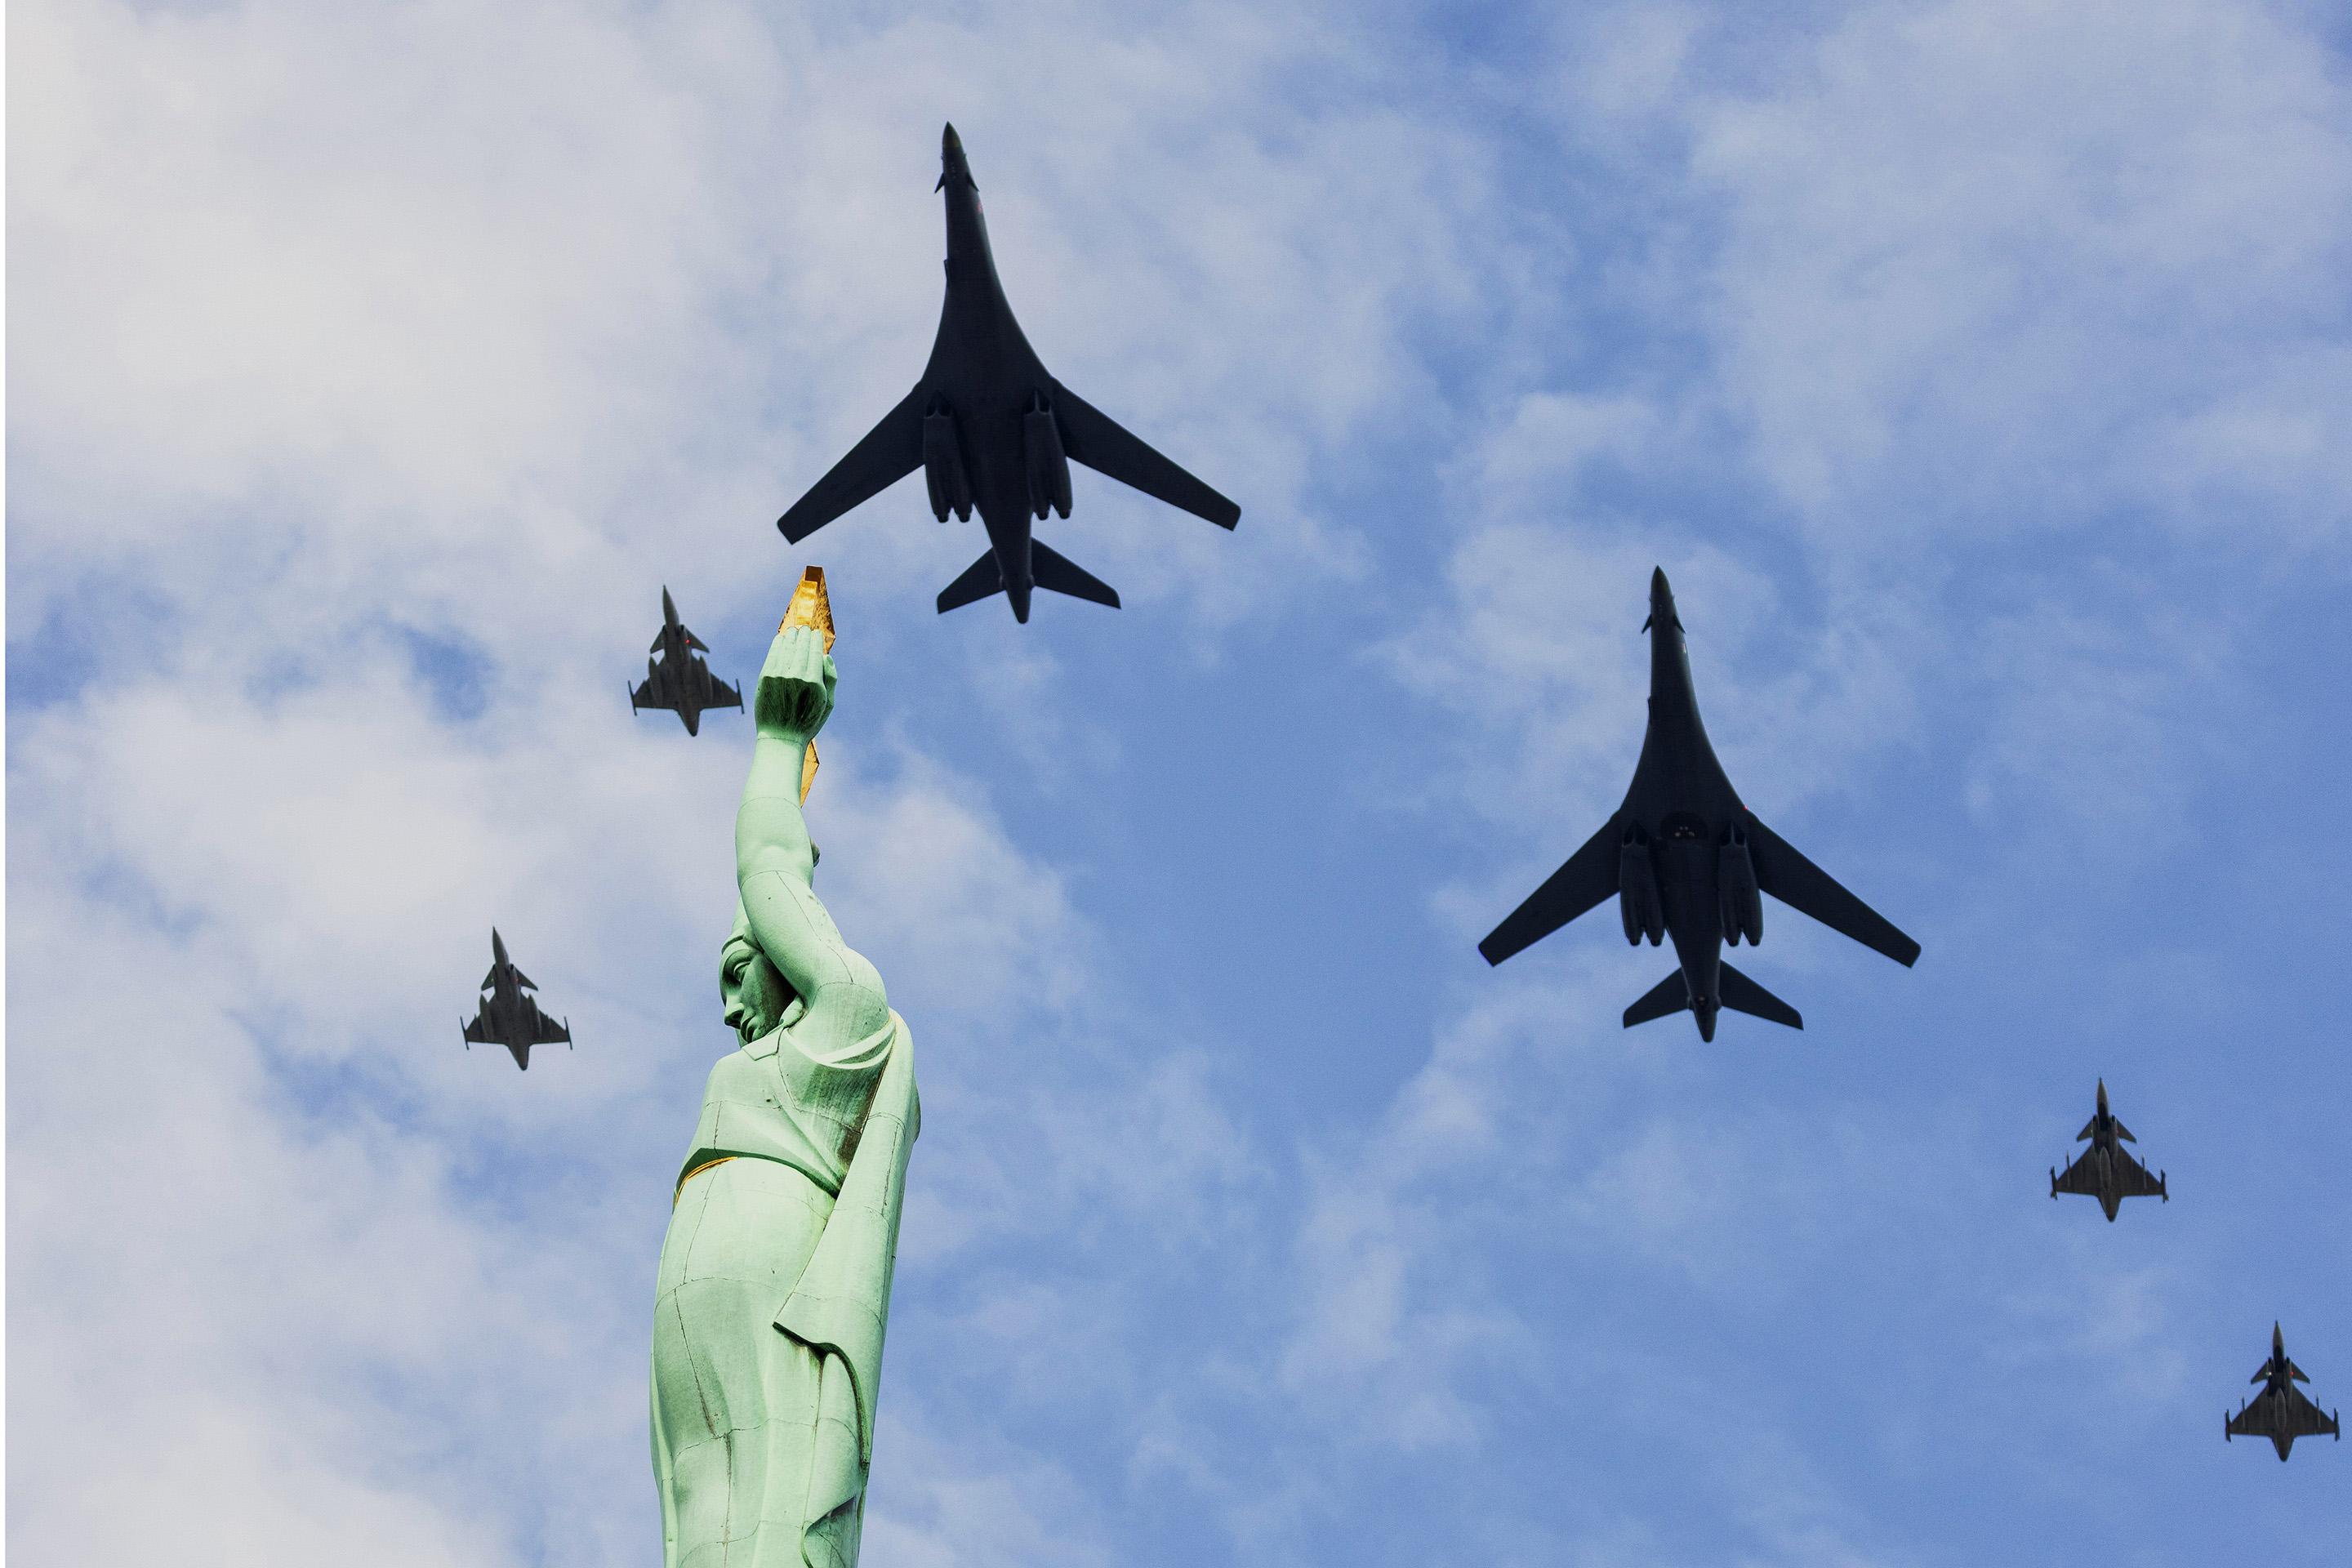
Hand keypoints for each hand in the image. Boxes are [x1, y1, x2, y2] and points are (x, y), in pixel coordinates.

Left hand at [753, 625, 837, 743]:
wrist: (781, 737)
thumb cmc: (808, 721)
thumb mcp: (828, 704)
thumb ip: (831, 678)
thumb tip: (826, 655)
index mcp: (815, 682)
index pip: (815, 652)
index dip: (815, 639)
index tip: (815, 633)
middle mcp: (797, 676)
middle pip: (801, 646)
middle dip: (803, 634)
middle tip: (804, 628)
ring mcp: (779, 676)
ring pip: (786, 647)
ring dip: (790, 636)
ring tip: (793, 631)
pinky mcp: (766, 677)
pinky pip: (773, 654)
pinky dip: (777, 644)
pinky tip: (780, 639)